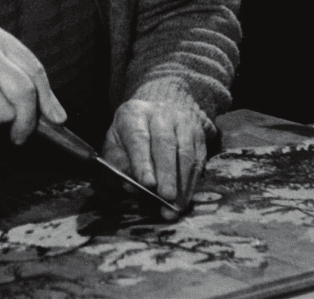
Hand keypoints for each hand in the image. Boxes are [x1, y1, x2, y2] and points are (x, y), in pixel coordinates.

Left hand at [102, 100, 206, 219]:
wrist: (158, 108)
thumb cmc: (130, 133)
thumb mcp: (115, 142)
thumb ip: (118, 163)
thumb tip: (130, 185)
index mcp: (134, 113)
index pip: (139, 138)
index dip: (143, 162)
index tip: (147, 184)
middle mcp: (161, 114)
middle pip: (165, 144)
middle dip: (166, 173)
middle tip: (165, 197)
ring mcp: (183, 122)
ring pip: (185, 152)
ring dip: (181, 182)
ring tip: (176, 205)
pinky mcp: (198, 134)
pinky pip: (198, 160)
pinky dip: (191, 182)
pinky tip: (185, 199)